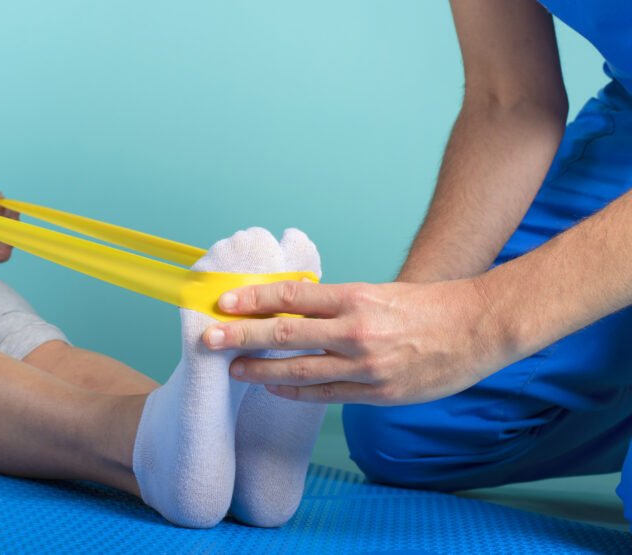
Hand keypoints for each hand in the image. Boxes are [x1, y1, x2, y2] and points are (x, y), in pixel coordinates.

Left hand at [201, 278, 520, 404]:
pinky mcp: (379, 394)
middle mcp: (355, 332)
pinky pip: (326, 395)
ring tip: (232, 368)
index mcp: (354, 298)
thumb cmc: (427, 306)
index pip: (290, 297)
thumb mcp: (376, 293)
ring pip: (300, 370)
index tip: (223, 302)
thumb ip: (334, 304)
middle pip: (285, 334)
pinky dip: (295, 390)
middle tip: (209, 337)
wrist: (479, 328)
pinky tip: (273, 386)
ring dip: (260, 369)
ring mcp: (366, 367)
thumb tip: (289, 306)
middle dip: (242, 336)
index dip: (252, 300)